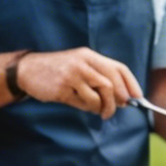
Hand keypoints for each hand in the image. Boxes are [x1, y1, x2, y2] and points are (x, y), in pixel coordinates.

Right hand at [14, 48, 144, 118]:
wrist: (28, 70)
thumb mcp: (79, 65)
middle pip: (111, 83)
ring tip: (98, 110)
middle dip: (119, 100)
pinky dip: (88, 108)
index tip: (137, 97)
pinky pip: (83, 103)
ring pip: (99, 96)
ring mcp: (72, 76)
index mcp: (89, 55)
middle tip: (118, 108)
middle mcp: (82, 63)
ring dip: (103, 107)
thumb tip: (124, 97)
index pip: (118, 68)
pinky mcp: (62, 89)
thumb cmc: (58, 70)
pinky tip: (83, 105)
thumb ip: (99, 76)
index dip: (131, 84)